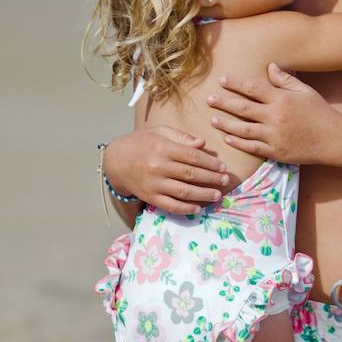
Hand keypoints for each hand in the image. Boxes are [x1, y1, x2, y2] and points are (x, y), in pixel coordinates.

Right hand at [103, 126, 228, 214]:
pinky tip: (198, 208)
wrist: (116, 161)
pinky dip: (185, 208)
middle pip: (191, 174)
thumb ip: (181, 137)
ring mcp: (153, 184)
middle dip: (211, 178)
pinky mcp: (150, 197)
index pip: (192, 156)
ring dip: (203, 194)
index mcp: (162, 148)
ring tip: (217, 195)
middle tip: (225, 180)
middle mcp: (158, 166)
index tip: (223, 166)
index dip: (210, 162)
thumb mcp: (159, 132)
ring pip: (183, 191)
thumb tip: (202, 144)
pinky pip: (170, 205)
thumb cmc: (141, 143)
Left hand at [208, 65, 334, 164]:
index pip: (252, 88)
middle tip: (208, 100)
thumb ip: (285, 80)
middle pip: (242, 108)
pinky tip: (228, 138)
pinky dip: (238, 142)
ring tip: (213, 120)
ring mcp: (274, 136)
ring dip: (225, 124)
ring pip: (243, 129)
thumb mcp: (305, 91)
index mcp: (281, 99)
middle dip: (223, 103)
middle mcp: (275, 116)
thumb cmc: (320, 112)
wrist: (333, 140)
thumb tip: (270, 66)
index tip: (221, 80)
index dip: (235, 83)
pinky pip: (252, 147)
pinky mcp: (276, 152)